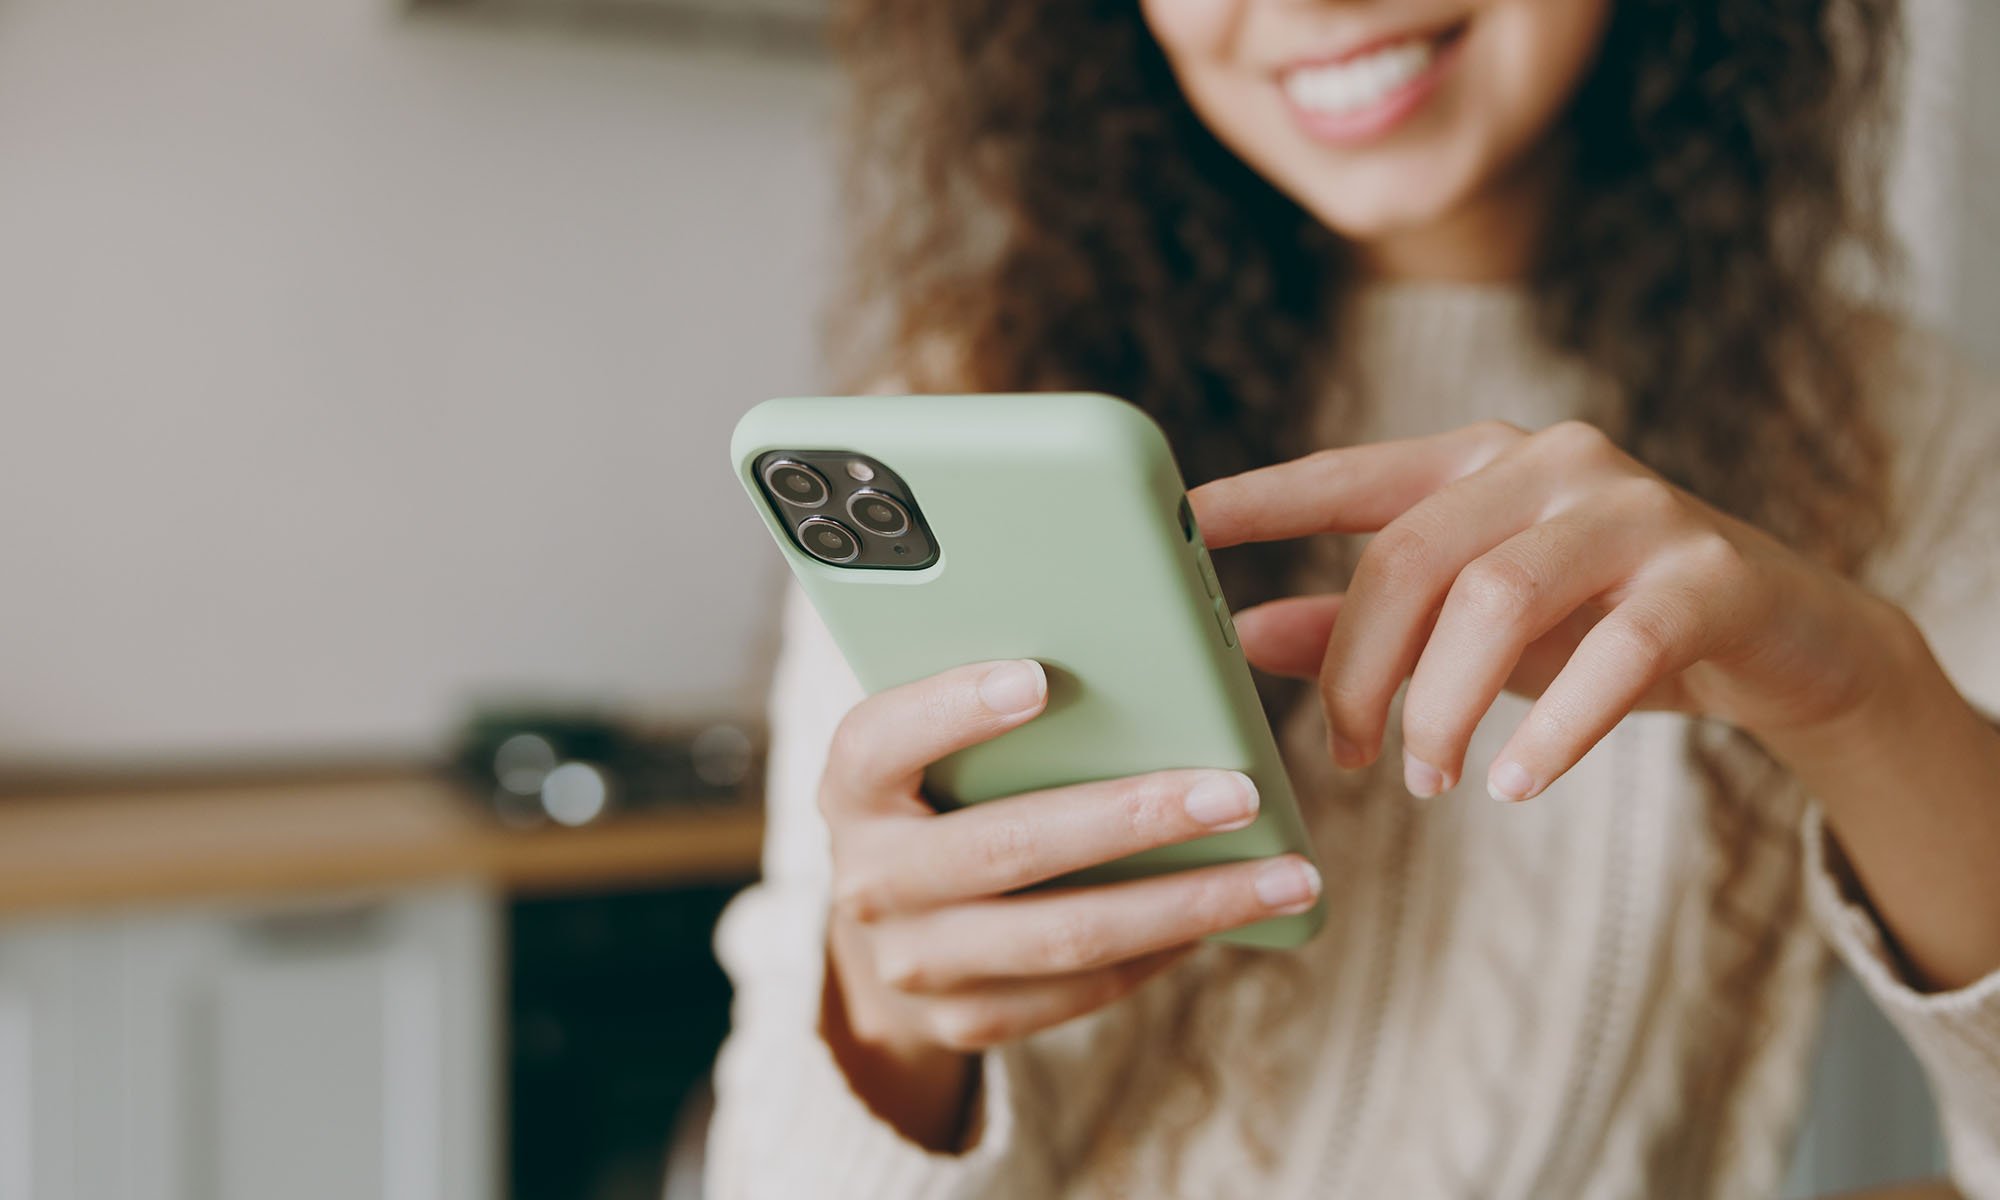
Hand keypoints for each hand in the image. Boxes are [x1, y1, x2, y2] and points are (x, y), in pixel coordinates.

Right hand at [817, 658, 1321, 1146]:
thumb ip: (999, 704)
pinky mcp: (964, 1022)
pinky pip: (1080, 990)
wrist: (891, 927)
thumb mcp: (935, 746)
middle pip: (1006, 847)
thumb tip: (1137, 664)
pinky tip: (1228, 914)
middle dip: (1131, 817)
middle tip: (1234, 792)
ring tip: (1284, 874)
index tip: (1039, 677)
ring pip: (1065, 934)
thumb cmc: (941, 794)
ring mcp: (914, 962)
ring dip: (1187, 903)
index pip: (883, 740)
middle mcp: (870, 879)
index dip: (953, 709)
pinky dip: (1163, 949)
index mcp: (853, 785)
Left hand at [1191, 420, 1904, 801]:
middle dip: (1359, 668)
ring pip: (1499, 598)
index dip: (1263, 501)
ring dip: (1445, 706)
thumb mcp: (1473, 627)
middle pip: (1413, 554)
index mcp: (1478, 463)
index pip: (1349, 476)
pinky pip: (1615, 652)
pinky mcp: (1709, 573)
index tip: (1180, 529)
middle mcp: (1551, 463)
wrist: (1786, 638)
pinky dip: (1554, 728)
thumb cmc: (1600, 625)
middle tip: (1341, 756)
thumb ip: (1367, 625)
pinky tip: (1513, 783)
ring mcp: (1636, 509)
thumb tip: (1248, 637)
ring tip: (1431, 782)